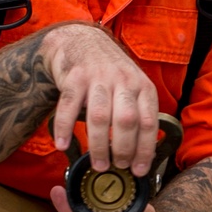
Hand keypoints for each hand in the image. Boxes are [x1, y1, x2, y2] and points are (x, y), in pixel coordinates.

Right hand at [41, 23, 158, 174]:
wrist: (80, 41)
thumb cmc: (109, 73)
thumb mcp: (132, 88)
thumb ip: (137, 113)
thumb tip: (140, 155)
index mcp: (142, 87)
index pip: (148, 122)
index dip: (145, 149)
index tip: (138, 170)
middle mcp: (123, 81)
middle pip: (127, 120)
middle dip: (123, 149)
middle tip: (117, 167)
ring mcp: (98, 78)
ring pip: (99, 116)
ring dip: (99, 145)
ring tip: (98, 165)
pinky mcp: (74, 77)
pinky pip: (69, 106)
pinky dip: (65, 128)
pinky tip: (62, 145)